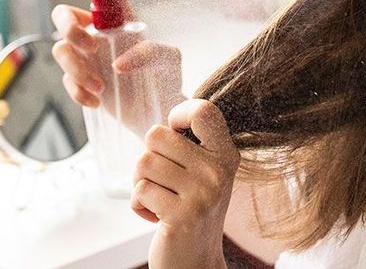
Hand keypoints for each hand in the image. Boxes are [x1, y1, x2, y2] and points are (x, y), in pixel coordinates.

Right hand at [50, 4, 183, 108]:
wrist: (160, 107)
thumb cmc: (164, 75)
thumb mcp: (168, 59)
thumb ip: (150, 53)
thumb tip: (119, 64)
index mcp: (117, 20)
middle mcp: (96, 33)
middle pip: (62, 15)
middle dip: (70, 29)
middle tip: (92, 47)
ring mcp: (85, 56)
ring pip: (60, 50)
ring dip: (76, 69)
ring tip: (101, 88)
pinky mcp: (80, 80)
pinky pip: (66, 81)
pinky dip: (78, 92)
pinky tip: (97, 101)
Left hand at [133, 99, 238, 268]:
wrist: (195, 262)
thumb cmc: (191, 210)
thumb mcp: (205, 173)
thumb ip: (195, 145)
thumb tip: (169, 117)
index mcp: (227, 155)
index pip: (202, 111)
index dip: (178, 115)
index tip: (175, 132)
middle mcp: (218, 172)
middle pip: (156, 135)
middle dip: (149, 157)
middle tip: (162, 181)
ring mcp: (202, 194)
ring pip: (144, 163)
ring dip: (140, 183)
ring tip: (158, 199)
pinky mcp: (181, 216)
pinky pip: (140, 191)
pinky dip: (138, 205)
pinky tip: (155, 217)